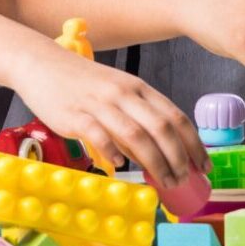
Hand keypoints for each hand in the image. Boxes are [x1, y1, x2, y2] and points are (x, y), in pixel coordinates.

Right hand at [14, 44, 210, 189]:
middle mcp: (122, 93)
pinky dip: (113, 151)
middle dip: (178, 158)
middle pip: (161, 127)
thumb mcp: (116, 91)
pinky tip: (119, 164)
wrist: (42, 64)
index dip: (193, 143)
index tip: (203, 165)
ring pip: (135, 134)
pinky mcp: (75, 115)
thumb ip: (136, 117)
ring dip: (154, 162)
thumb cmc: (81, 82)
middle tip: (183, 180)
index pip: (175, 116)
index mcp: (137, 87)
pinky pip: (99, 135)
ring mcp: (99, 103)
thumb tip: (158, 152)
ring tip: (163, 181)